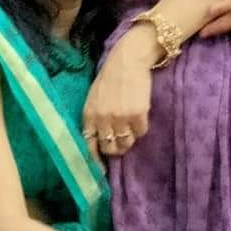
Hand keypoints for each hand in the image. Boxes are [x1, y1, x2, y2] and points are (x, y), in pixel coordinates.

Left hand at [81, 28, 154, 160]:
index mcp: (89, 114)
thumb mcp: (94, 97)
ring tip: (131, 127)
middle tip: (122, 142)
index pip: (89, 145)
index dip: (96, 160)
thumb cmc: (110, 77)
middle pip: (110, 148)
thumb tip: (99, 140)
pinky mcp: (138, 114)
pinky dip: (141, 128)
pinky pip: (141, 132)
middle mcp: (103, 119)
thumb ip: (94, 118)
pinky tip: (140, 115)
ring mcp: (121, 117)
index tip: (102, 171)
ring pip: (126, 143)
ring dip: (129, 139)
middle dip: (116, 149)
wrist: (128, 59)